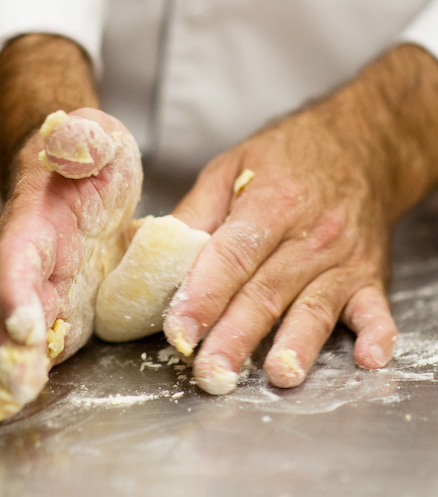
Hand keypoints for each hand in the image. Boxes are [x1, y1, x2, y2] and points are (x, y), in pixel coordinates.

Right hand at [0, 34, 141, 416]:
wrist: (84, 173)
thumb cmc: (88, 153)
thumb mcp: (93, 133)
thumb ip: (83, 137)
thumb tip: (74, 140)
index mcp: (34, 218)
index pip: (17, 254)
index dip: (16, 289)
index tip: (23, 323)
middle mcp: (32, 259)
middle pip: (13, 305)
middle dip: (12, 345)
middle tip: (17, 383)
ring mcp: (47, 288)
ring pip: (25, 333)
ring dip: (21, 367)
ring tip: (20, 400)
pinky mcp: (67, 308)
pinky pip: (50, 344)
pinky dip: (39, 372)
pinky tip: (32, 402)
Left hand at [166, 44, 437, 393]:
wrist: (360, 145)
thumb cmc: (285, 158)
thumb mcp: (231, 168)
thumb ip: (194, 212)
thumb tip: (145, 243)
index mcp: (270, 204)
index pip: (231, 256)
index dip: (203, 294)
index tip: (180, 328)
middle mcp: (311, 234)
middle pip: (266, 292)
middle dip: (236, 335)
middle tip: (211, 373)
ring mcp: (344, 259)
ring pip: (314, 308)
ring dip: (296, 345)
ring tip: (277, 376)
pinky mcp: (371, 277)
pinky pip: (376, 310)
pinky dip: (375, 335)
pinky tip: (368, 359)